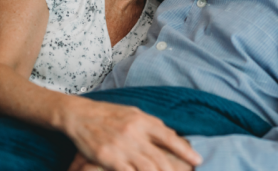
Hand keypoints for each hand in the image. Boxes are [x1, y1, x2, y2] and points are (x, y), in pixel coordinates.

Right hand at [60, 98, 200, 170]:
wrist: (80, 115)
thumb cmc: (109, 114)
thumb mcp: (134, 113)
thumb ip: (151, 125)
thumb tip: (170, 134)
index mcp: (143, 120)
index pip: (169, 137)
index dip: (185, 150)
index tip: (198, 160)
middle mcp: (134, 133)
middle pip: (160, 157)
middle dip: (175, 170)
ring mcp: (121, 147)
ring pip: (147, 168)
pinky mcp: (107, 158)